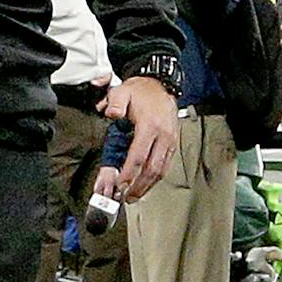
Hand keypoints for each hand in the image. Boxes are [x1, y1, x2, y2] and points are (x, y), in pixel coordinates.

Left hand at [98, 77, 178, 200]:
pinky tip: (146, 184)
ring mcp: (170, 141)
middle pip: (152, 169)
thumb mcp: (122, 91)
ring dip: (148, 186)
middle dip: (139, 186)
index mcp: (149, 126)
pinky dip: (155, 178)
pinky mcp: (172, 143)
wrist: (161, 85)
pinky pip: (165, 165)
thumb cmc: (141, 91)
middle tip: (127, 197)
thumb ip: (115, 103)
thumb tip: (109, 113)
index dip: (129, 173)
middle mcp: (163, 136)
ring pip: (161, 170)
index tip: (121, 185)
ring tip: (135, 196)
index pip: (139, 156)